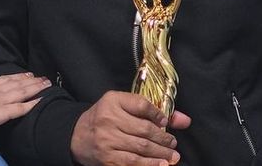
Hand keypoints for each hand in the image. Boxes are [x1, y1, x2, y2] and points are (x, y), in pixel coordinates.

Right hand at [70, 91, 191, 165]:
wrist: (77, 136)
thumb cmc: (104, 118)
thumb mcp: (121, 105)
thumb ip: (151, 110)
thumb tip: (185, 120)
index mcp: (112, 102)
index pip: (141, 105)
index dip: (157, 114)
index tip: (166, 122)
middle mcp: (108, 120)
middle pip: (144, 130)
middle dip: (164, 139)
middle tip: (173, 144)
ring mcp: (107, 141)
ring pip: (140, 149)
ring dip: (160, 155)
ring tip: (172, 157)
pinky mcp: (107, 159)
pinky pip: (131, 164)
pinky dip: (148, 165)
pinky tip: (159, 165)